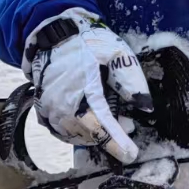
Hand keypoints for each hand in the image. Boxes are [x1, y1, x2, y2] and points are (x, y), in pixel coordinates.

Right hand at [26, 8, 149, 163]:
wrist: (53, 34)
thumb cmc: (87, 42)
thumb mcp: (117, 52)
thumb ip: (131, 79)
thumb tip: (146, 107)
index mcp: (82, 91)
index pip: (102, 126)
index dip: (117, 143)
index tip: (131, 155)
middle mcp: (62, 105)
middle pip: (89, 134)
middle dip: (110, 137)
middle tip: (129, 126)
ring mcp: (49, 110)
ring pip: (75, 135)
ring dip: (95, 135)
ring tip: (114, 122)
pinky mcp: (42, 110)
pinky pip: (62, 131)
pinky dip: (78, 132)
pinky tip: (92, 123)